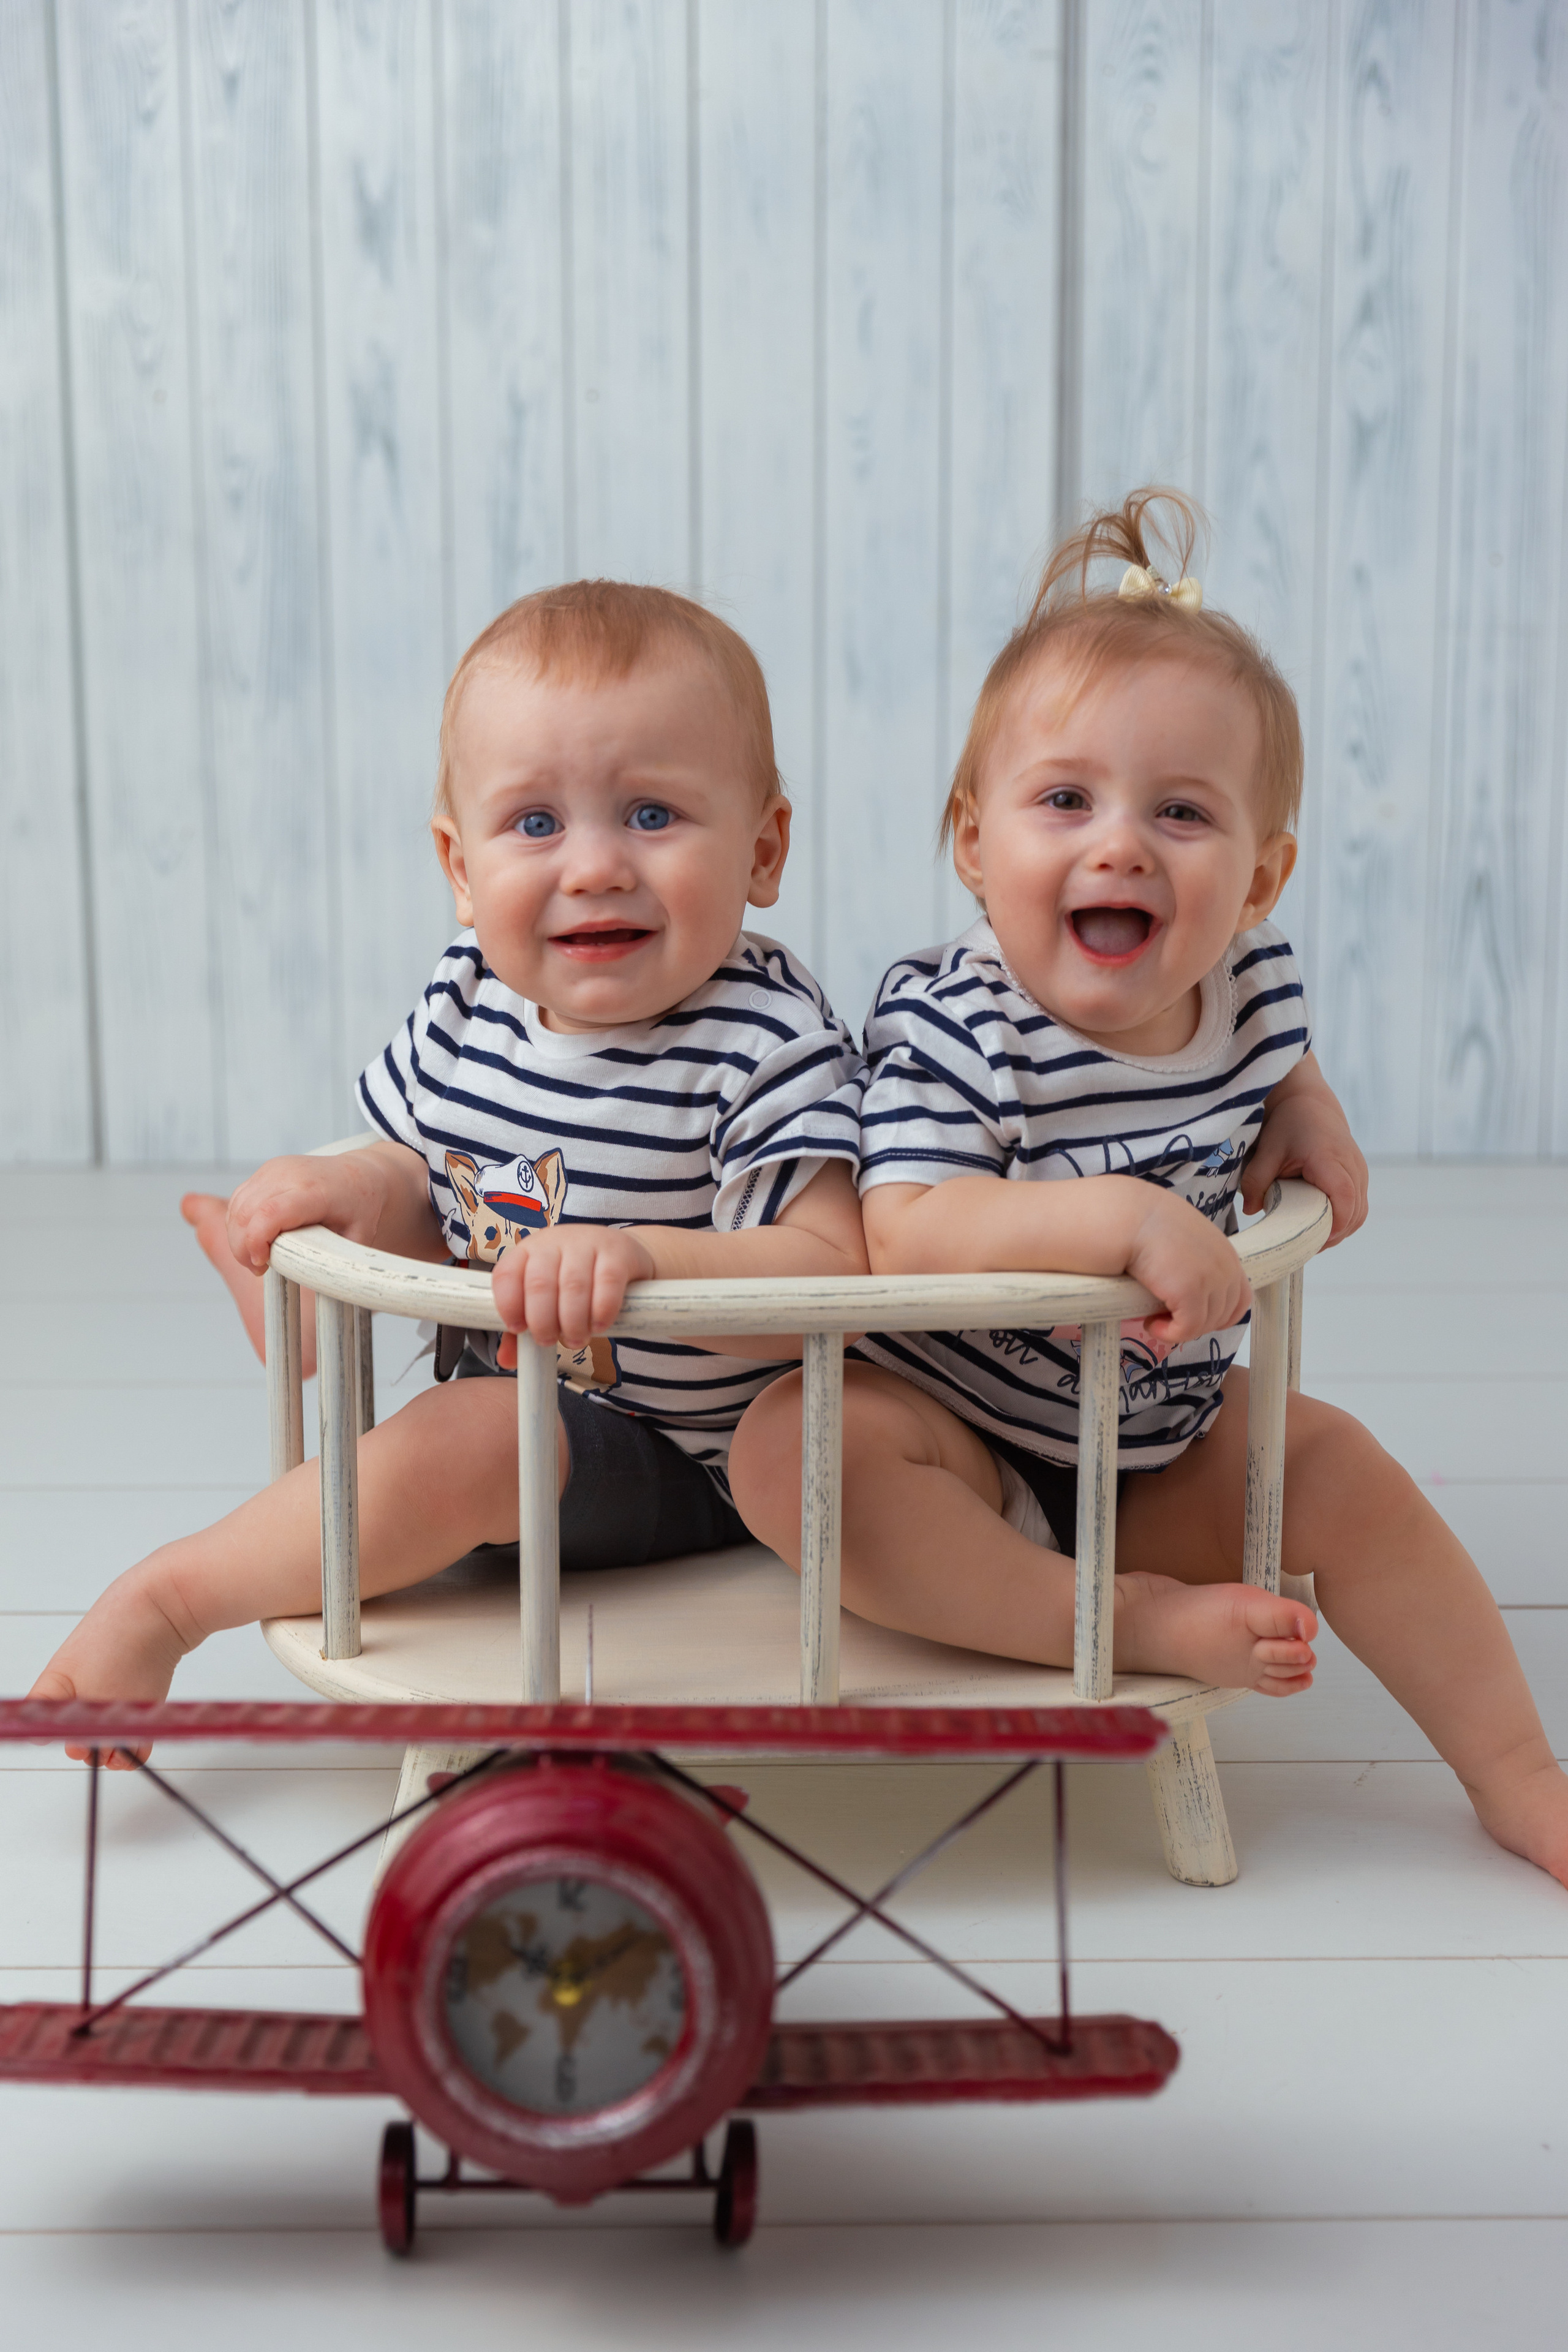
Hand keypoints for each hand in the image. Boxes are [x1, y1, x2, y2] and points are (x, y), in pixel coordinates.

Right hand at [225, 1153, 389, 1274]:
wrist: (359, 1173)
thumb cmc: (360, 1208)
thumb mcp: (357, 1238)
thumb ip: (335, 1260)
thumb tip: (316, 1287)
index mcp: (315, 1191)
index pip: (270, 1213)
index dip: (255, 1242)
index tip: (261, 1265)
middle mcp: (289, 1174)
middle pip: (245, 1213)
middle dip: (242, 1248)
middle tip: (259, 1269)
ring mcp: (274, 1169)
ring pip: (236, 1207)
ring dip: (237, 1238)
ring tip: (259, 1257)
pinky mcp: (264, 1172)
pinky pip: (238, 1200)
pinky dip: (238, 1224)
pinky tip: (255, 1239)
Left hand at [492, 1227, 656, 1362]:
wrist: (622, 1254)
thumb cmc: (577, 1279)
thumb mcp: (548, 1297)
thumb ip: (526, 1326)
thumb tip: (508, 1360)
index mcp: (528, 1252)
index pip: (506, 1274)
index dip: (508, 1305)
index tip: (518, 1329)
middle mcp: (554, 1243)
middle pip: (539, 1283)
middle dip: (542, 1321)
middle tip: (549, 1341)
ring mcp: (587, 1244)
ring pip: (573, 1285)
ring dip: (572, 1321)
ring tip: (577, 1339)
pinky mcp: (617, 1252)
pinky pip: (607, 1282)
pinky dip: (601, 1310)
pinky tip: (600, 1325)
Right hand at [1125, 1190, 1252, 1348]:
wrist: (1128, 1218)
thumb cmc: (1145, 1222)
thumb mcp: (1184, 1236)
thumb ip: (1196, 1257)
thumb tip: (1184, 1281)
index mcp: (1225, 1253)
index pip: (1241, 1297)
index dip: (1221, 1315)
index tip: (1197, 1318)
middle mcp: (1225, 1266)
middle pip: (1224, 1315)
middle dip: (1198, 1323)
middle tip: (1170, 1318)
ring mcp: (1210, 1279)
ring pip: (1205, 1324)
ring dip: (1180, 1329)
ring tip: (1155, 1320)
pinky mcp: (1191, 1292)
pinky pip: (1187, 1329)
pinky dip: (1170, 1334)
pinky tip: (1151, 1325)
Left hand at [1242, 1058, 1367, 1244]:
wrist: (1309, 1102)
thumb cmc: (1288, 1124)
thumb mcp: (1267, 1151)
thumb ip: (1256, 1181)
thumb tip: (1250, 1211)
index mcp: (1329, 1158)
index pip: (1344, 1197)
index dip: (1335, 1224)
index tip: (1315, 1241)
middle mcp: (1351, 1165)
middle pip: (1355, 1212)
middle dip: (1333, 1234)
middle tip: (1306, 1247)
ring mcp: (1360, 1170)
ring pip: (1360, 1212)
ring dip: (1340, 1229)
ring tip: (1314, 1239)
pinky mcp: (1360, 1174)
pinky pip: (1359, 1205)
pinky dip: (1345, 1219)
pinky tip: (1324, 1226)